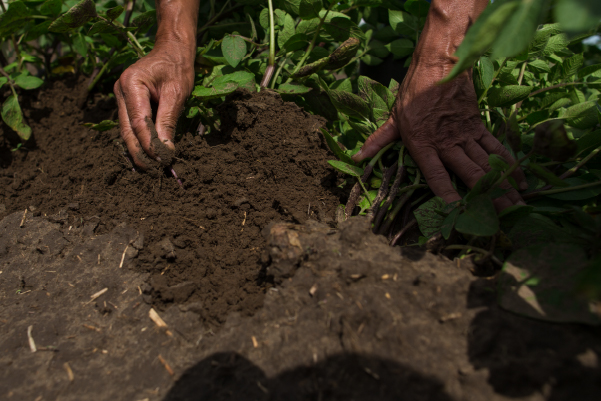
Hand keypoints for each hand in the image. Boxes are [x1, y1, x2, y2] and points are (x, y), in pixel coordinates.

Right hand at [114, 41, 194, 169]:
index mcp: (131, 84)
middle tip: (154, 171)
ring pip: (126, 131)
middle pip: (127, 130)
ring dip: (138, 150)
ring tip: (151, 168)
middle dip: (140, 152)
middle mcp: (120, 91)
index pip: (138, 122)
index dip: (149, 144)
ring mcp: (120, 97)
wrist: (172, 51)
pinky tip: (148, 155)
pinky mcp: (126, 103)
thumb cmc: (177, 68)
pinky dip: (139, 141)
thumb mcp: (177, 93)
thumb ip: (168, 121)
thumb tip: (165, 150)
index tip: (163, 160)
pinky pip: (130, 126)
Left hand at [352, 0, 526, 210]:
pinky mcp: (478, 126)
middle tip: (501, 218)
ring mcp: (466, 135)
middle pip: (470, 174)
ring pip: (487, 164)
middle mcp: (447, 143)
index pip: (436, 176)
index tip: (456, 214)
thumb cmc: (413, 93)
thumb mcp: (393, 118)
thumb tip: (356, 157)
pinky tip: (520, 180)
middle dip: (486, 197)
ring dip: (502, 185)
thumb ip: (379, 140)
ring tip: (516, 206)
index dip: (446, 196)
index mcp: (424, 145)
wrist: (440, 65)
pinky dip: (509, 164)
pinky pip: (496, 147)